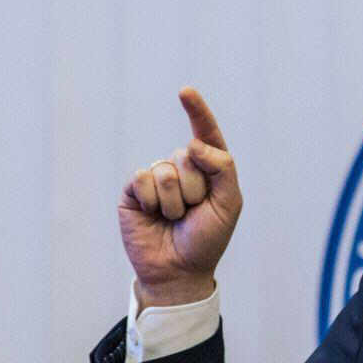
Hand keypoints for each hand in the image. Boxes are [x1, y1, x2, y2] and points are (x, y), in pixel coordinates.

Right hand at [119, 87, 242, 307]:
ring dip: (175, 200)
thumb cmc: (207, 239)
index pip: (204, 135)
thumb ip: (222, 168)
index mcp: (208, 170)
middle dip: (196, 188)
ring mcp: (156, 178)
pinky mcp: (134, 191)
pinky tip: (154, 215)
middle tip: (194, 212)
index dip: (197, 112)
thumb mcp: (229, 204)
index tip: (185, 92)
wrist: (179, 270)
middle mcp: (182, 169)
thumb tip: (194, 143)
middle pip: (188, 156)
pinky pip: (143, 178)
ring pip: (166, 170)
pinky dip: (154, 200)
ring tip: (175, 218)